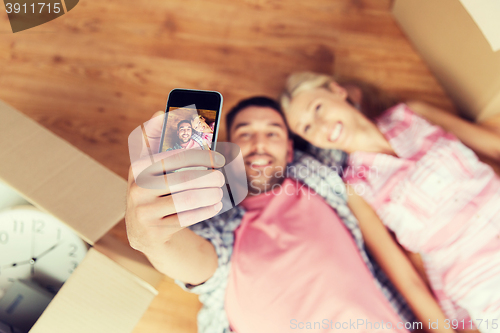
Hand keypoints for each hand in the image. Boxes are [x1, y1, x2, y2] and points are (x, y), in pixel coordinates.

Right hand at [125, 112, 225, 253]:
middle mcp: (137, 188)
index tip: (218, 157)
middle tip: (221, 177)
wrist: (142, 229)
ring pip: (186, 199)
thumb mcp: (149, 166)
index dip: (201, 155)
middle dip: (209, 177)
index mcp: (138, 167)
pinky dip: (205, 210)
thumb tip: (160, 112)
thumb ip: (155, 141)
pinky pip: (186, 218)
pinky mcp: (154, 230)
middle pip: (183, 179)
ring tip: (219, 191)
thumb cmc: (152, 188)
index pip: (176, 156)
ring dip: (209, 194)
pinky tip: (215, 205)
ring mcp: (144, 211)